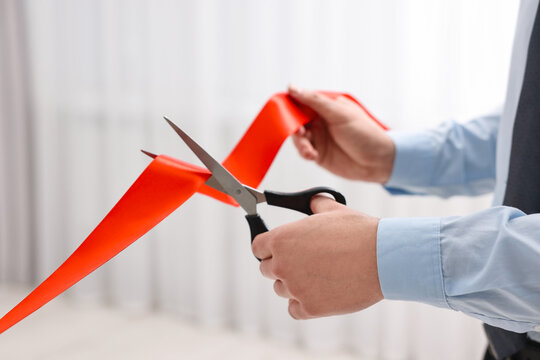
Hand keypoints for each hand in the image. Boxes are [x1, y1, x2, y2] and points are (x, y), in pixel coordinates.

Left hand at [251, 195, 382, 318]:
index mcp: (283, 238)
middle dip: (282, 266)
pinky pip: (295, 310)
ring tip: (319, 275)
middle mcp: (283, 264)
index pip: (258, 247)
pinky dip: (304, 304)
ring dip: (294, 284)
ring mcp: (295, 288)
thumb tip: (312, 202)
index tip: (279, 250)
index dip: (268, 248)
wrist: (384, 258)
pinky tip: (320, 293)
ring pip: (282, 290)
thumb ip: (315, 205)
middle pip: (267, 270)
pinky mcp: (310, 308)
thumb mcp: (333, 209)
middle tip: (304, 262)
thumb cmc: (360, 231)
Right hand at [289, 85, 394, 182]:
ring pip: (298, 137)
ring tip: (309, 149)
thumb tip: (293, 88)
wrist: (378, 162)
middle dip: (293, 127)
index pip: (300, 100)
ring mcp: (319, 137)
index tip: (281, 110)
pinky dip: (305, 153)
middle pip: (295, 120)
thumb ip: (315, 101)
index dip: (289, 104)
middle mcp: (320, 120)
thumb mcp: (340, 113)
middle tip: (300, 132)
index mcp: (325, 106)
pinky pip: (303, 151)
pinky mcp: (318, 153)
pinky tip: (313, 155)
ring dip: (300, 143)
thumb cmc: (366, 134)